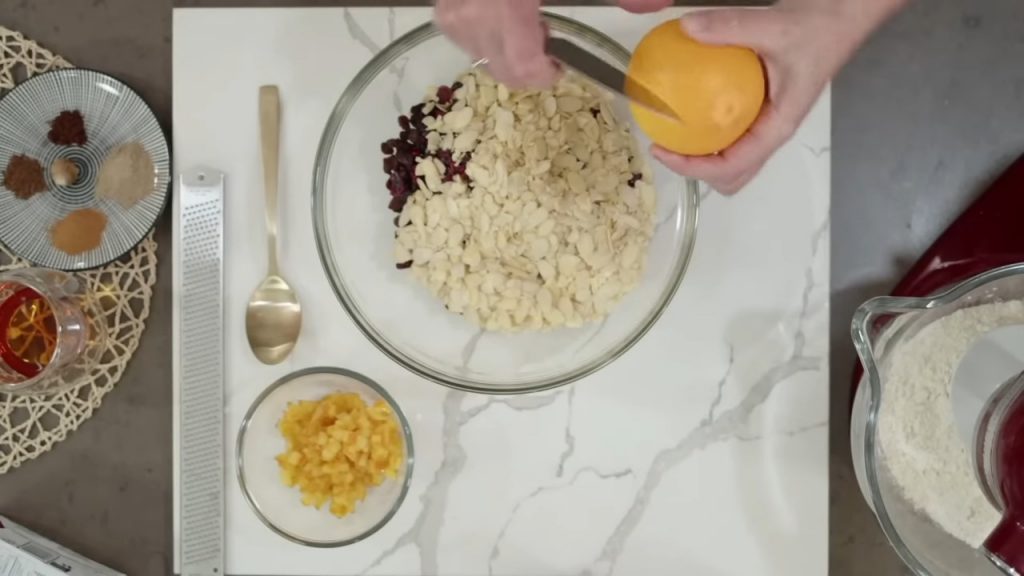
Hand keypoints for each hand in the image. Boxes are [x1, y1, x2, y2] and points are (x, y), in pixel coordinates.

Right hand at [435, 0, 671, 87]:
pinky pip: (463, 34)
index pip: (522, 64)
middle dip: (528, 62)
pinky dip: (484, 29)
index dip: (544, 73)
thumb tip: (656, 6)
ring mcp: (451, 8)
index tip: (560, 61)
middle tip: (544, 31)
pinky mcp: (441, 5)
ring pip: (481, 54)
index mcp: (507, 3)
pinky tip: (498, 7)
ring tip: (520, 13)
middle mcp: (472, 10)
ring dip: (505, 47)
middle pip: (502, 69)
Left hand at [656, 0, 903, 194]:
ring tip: (672, 131)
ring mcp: (766, 120)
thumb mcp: (774, 25)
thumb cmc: (820, 26)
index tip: (664, 150)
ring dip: (702, 154)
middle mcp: (772, 130)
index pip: (733, 166)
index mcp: (778, 125)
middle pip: (733, 175)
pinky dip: (707, 124)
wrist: (843, 13)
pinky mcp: (760, 105)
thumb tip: (688, 28)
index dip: (695, 169)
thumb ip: (730, 27)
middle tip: (666, 144)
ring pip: (732, 156)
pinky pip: (730, 126)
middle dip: (697, 170)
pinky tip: (686, 101)